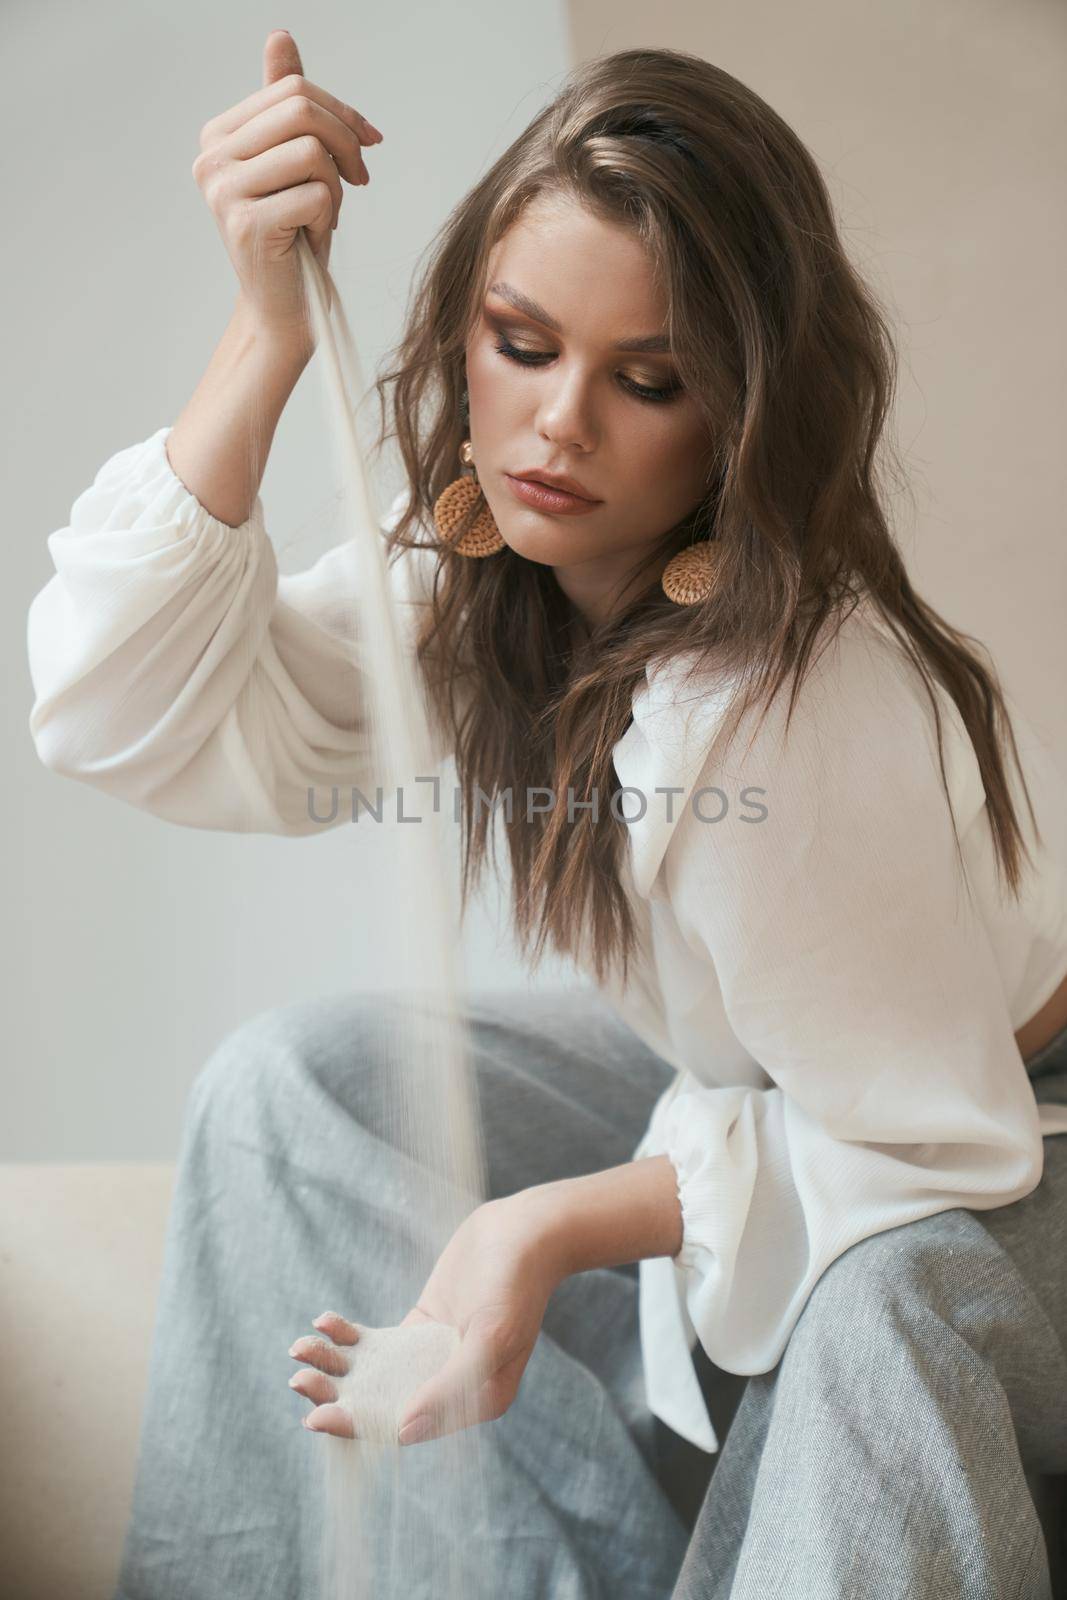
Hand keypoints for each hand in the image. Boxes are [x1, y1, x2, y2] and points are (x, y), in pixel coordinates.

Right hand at [191, 29, 382, 335]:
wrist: (283, 307)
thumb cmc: (294, 235)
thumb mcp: (294, 162)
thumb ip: (284, 105)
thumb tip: (280, 36)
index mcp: (219, 135)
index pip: (291, 89)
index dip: (342, 112)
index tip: (368, 143)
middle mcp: (212, 158)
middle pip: (301, 110)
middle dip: (346, 140)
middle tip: (361, 176)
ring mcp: (224, 191)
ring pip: (311, 151)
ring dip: (336, 183)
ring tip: (327, 211)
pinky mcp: (246, 224)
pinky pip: (315, 194)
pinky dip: (329, 214)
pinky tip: (315, 233)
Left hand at [288, 1195, 565, 1444]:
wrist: (527, 1232)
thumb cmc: (517, 1284)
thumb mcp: (490, 1338)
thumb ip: (449, 1386)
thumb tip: (402, 1431)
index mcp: (473, 1403)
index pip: (404, 1427)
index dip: (358, 1427)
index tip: (316, 1418)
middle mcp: (449, 1387)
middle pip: (381, 1402)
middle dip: (336, 1396)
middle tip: (298, 1379)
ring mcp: (431, 1355)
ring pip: (371, 1372)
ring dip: (334, 1364)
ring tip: (299, 1347)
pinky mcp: (420, 1325)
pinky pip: (376, 1342)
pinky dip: (349, 1335)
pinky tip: (324, 1322)